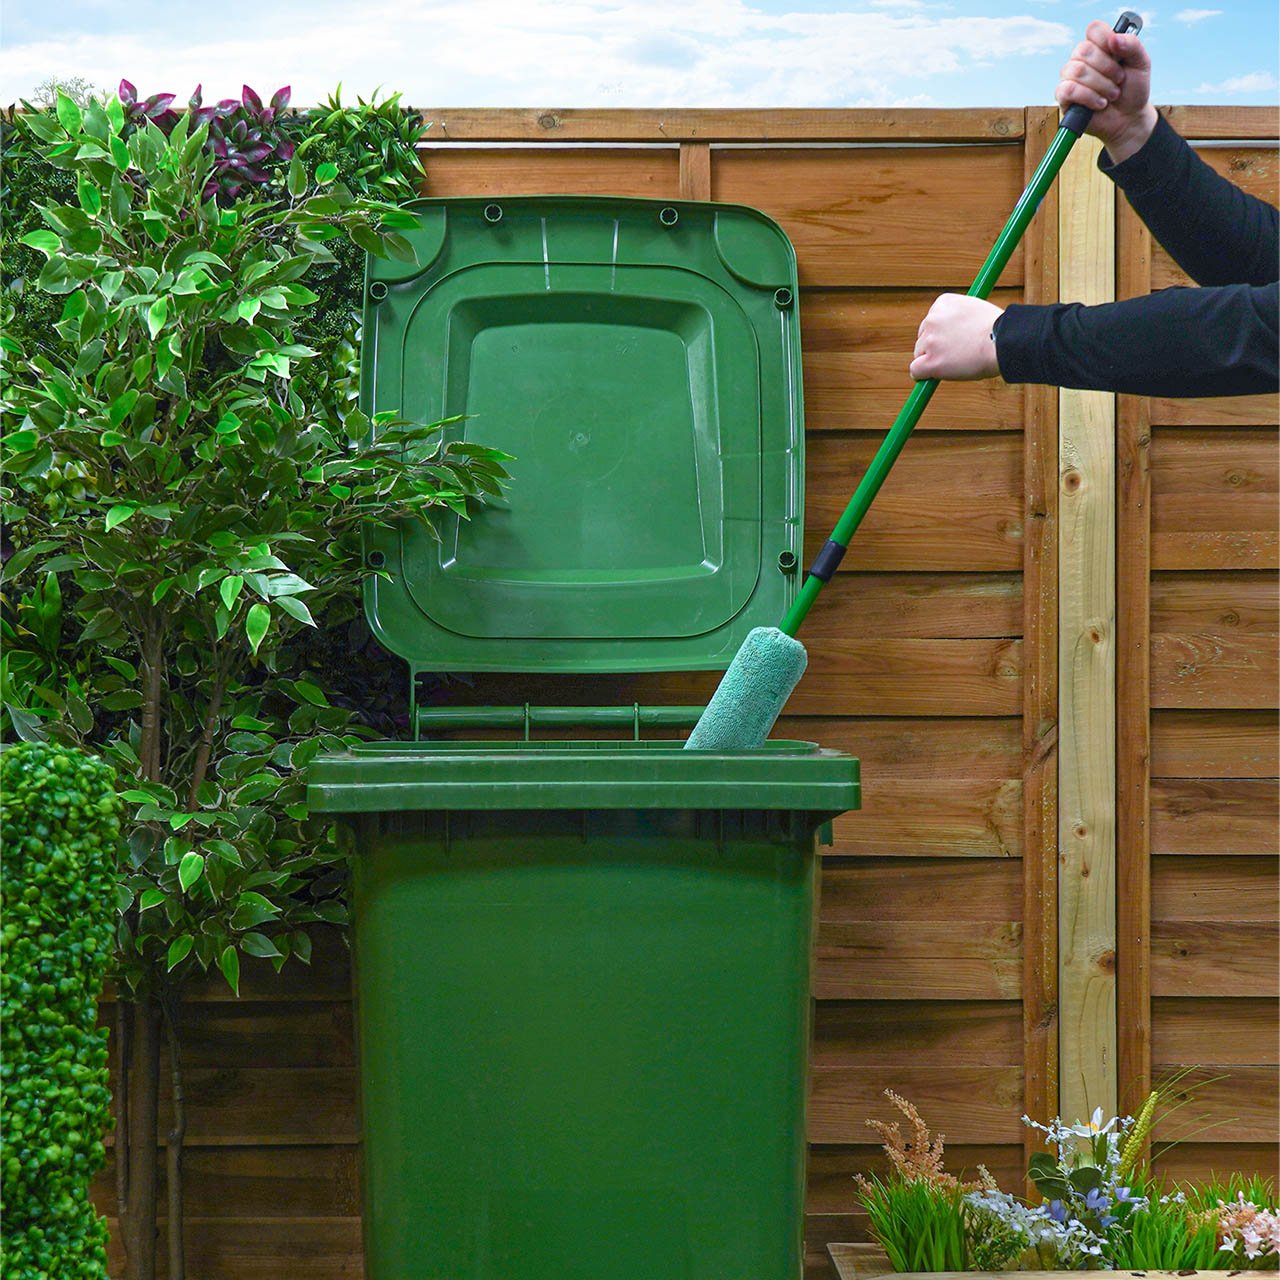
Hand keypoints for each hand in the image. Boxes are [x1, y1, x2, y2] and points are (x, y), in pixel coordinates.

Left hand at [910, 294, 1003, 381]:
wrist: (1004, 343)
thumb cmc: (998, 330)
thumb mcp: (976, 312)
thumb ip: (958, 319)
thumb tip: (951, 332)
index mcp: (943, 303)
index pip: (931, 321)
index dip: (943, 334)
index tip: (956, 340)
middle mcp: (933, 318)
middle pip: (922, 338)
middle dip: (935, 348)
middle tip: (958, 354)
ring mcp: (930, 340)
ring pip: (919, 355)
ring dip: (933, 361)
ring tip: (958, 362)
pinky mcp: (930, 361)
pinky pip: (915, 371)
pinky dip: (924, 376)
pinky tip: (936, 375)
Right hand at [1056, 21, 1156, 161]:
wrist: (1129, 118)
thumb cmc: (1133, 90)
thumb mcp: (1141, 63)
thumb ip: (1132, 45)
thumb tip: (1114, 39)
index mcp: (1101, 46)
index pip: (1094, 29)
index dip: (1105, 38)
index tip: (1118, 53)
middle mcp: (1083, 60)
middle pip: (1084, 50)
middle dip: (1107, 68)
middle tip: (1119, 80)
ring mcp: (1071, 78)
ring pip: (1076, 71)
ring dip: (1100, 85)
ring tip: (1112, 95)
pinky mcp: (1065, 98)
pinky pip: (1068, 90)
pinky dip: (1087, 97)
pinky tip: (1099, 103)